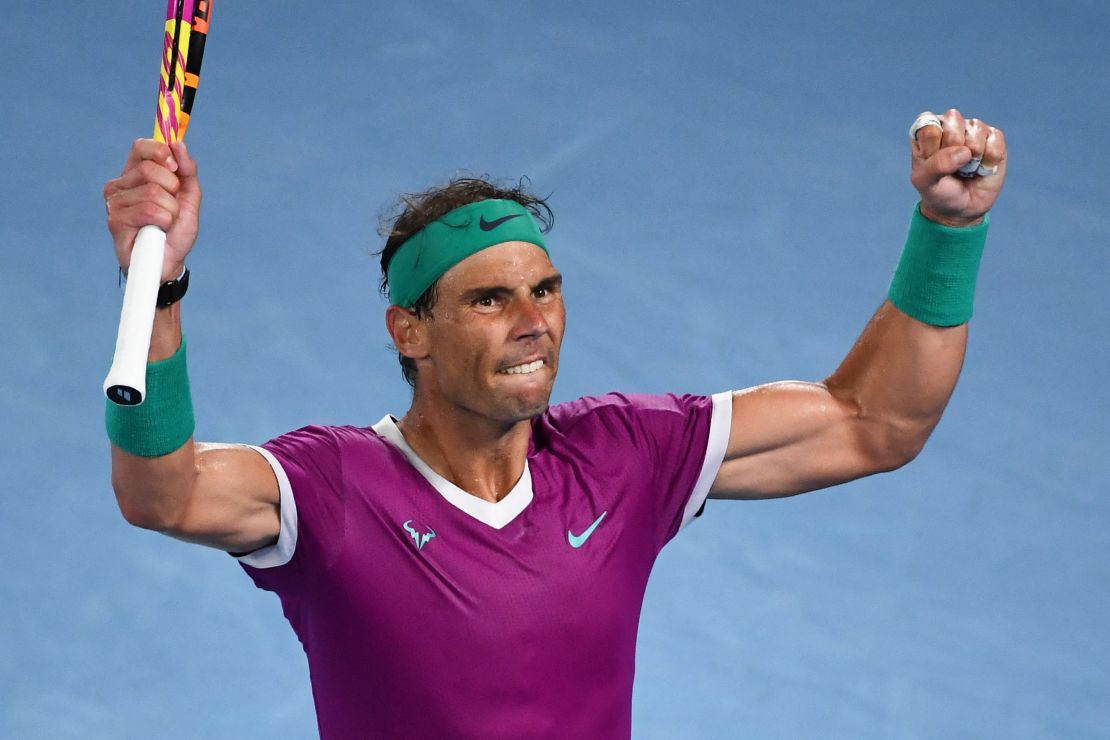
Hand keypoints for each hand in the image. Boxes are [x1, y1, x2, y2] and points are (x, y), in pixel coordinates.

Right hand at [103, 139, 200, 281]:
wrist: (170, 262)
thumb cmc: (175, 230)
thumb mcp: (188, 197)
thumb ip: (187, 170)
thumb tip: (178, 144)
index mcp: (135, 174)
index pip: (141, 147)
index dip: (161, 153)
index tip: (174, 168)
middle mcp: (120, 185)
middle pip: (151, 169)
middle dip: (172, 190)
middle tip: (172, 207)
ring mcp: (115, 202)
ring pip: (154, 192)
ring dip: (171, 211)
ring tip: (165, 223)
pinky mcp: (115, 220)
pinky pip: (150, 211)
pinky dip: (164, 222)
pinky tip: (157, 231)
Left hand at [910, 108, 1006, 226]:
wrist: (962, 209)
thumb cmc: (938, 191)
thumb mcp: (925, 182)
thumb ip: (936, 165)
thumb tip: (965, 151)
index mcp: (926, 131)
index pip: (929, 125)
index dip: (933, 147)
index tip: (932, 163)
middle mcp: (950, 124)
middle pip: (953, 122)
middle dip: (952, 149)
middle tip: (951, 166)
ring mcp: (973, 129)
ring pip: (975, 129)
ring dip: (972, 156)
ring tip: (966, 168)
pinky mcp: (994, 138)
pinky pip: (995, 140)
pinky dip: (989, 159)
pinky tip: (982, 167)